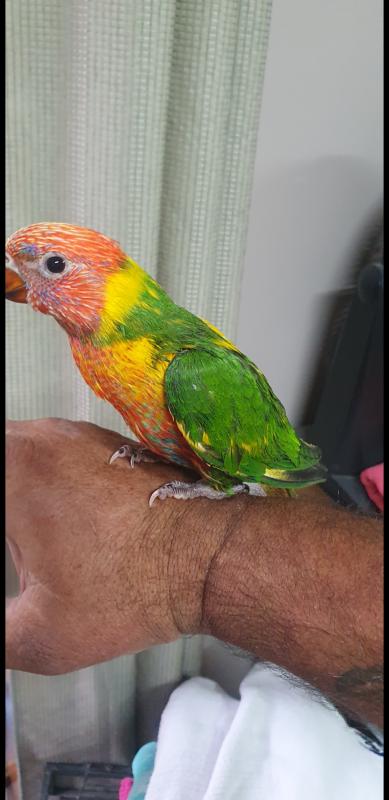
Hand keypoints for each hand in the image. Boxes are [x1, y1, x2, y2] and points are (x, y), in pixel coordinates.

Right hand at [6, 418, 228, 673]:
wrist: (214, 556)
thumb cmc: (140, 586)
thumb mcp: (40, 636)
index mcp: (13, 469)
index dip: (0, 536)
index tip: (10, 558)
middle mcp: (43, 438)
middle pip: (0, 462)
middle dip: (3, 512)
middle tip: (14, 547)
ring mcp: (78, 436)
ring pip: (19, 453)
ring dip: (15, 491)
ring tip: (31, 542)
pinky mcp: (106, 444)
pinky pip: (53, 454)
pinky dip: (40, 481)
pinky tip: (57, 525)